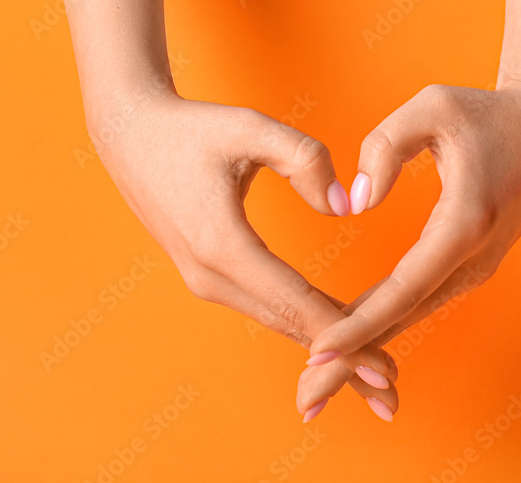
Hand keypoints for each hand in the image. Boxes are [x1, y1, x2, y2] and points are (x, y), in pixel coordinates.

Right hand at [88, 84, 399, 420]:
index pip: (295, 303)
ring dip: (325, 350)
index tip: (384, 368)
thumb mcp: (250, 127)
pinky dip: (301, 327)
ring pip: (276, 321)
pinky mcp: (207, 273)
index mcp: (222, 243)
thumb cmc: (192, 127)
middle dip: (344, 363)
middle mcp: (210, 274)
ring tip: (372, 377)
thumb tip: (344, 208)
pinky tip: (331, 341)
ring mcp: (205, 278)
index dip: (345, 339)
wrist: (130, 134)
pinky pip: (263, 306)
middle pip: (289, 327)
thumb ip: (305, 159)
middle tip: (390, 393)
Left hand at [299, 80, 520, 411]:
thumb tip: (354, 204)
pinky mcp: (472, 263)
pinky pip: (420, 300)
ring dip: (365, 350)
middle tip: (306, 400)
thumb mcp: (431, 106)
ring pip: (411, 316)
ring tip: (317, 384)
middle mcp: (474, 256)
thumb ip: (384, 149)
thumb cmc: (486, 110)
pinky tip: (351, 342)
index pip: (402, 288)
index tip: (315, 353)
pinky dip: (384, 326)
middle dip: (354, 361)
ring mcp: (477, 265)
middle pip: (404, 319)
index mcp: (464, 222)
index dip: (357, 325)